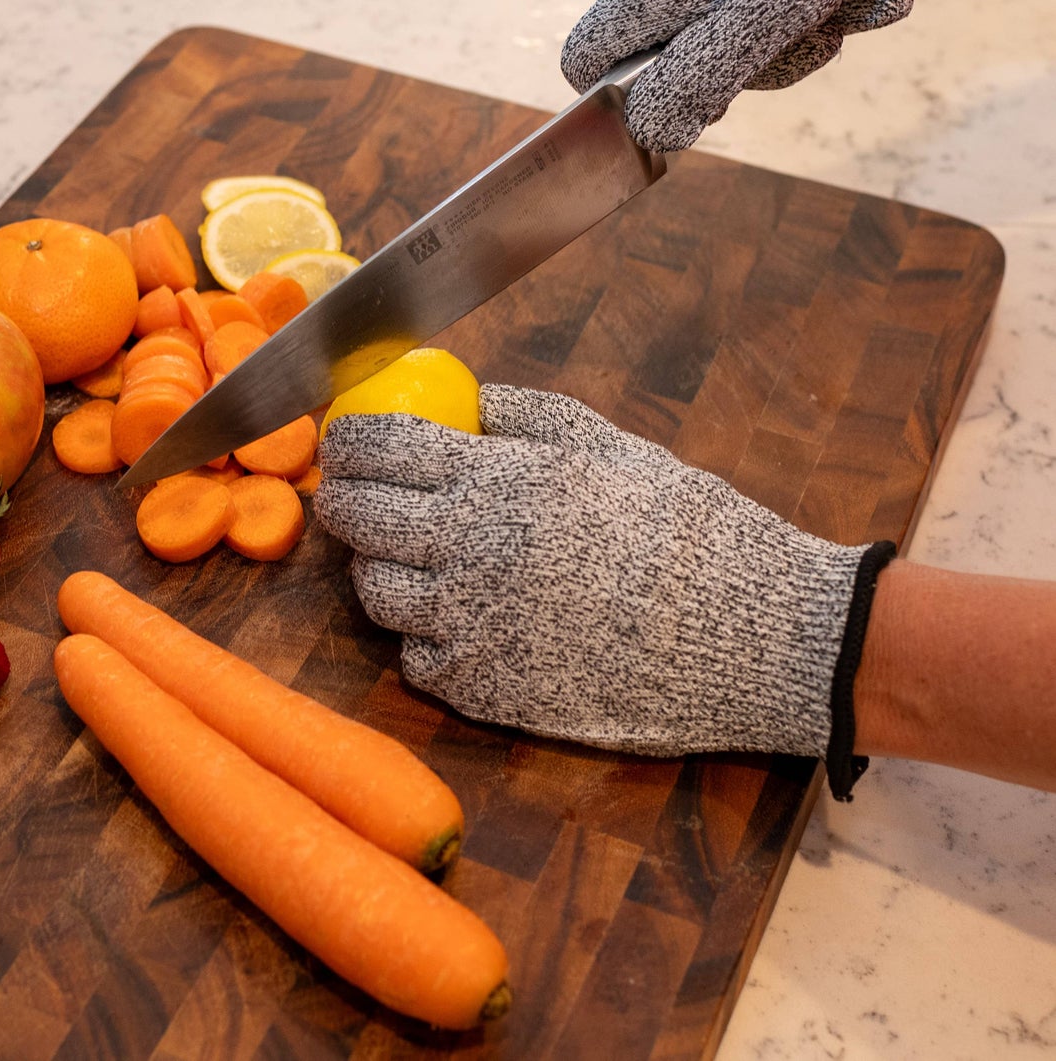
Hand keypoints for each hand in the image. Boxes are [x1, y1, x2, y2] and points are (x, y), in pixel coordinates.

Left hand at [316, 386, 872, 766]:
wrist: (746, 634)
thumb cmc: (684, 529)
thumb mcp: (608, 446)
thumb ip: (525, 416)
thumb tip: (466, 398)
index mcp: (498, 478)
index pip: (382, 447)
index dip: (349, 439)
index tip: (342, 438)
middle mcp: (469, 550)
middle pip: (359, 518)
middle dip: (344, 498)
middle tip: (350, 494)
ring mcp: (472, 626)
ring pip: (376, 594)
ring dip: (377, 569)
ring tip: (403, 557)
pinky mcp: (486, 690)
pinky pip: (417, 660)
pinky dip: (423, 637)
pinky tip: (453, 619)